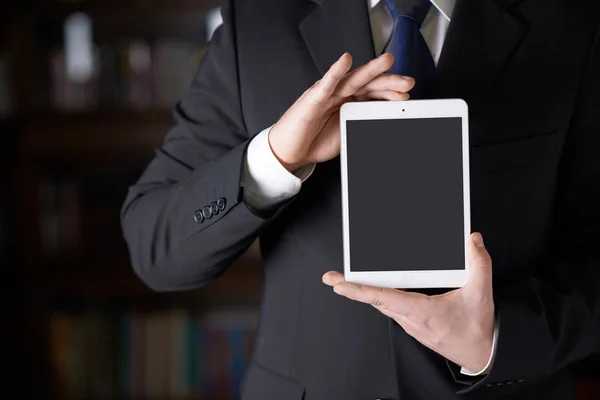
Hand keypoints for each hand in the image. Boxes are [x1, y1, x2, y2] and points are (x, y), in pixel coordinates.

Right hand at [269, 52, 414, 171]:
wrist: (290, 151)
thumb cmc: (315, 141)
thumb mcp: (347, 133)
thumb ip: (364, 124)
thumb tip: (387, 121)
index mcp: (350, 103)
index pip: (375, 93)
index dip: (391, 94)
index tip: (407, 98)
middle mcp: (341, 95)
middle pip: (369, 84)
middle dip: (389, 82)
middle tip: (408, 82)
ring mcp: (327, 94)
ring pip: (352, 79)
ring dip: (371, 70)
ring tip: (386, 61)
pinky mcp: (313, 99)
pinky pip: (326, 84)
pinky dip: (335, 71)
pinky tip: (345, 61)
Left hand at [322, 233, 494, 372]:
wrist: (482, 354)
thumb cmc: (478, 329)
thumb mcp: (481, 294)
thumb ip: (480, 264)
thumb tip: (474, 241)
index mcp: (422, 312)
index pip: (384, 298)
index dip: (360, 290)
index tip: (340, 285)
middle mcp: (411, 320)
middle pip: (375, 301)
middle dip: (351, 289)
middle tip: (331, 278)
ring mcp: (411, 324)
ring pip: (382, 305)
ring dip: (363, 292)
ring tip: (346, 281)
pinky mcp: (414, 325)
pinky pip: (390, 308)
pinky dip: (378, 296)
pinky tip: (375, 288)